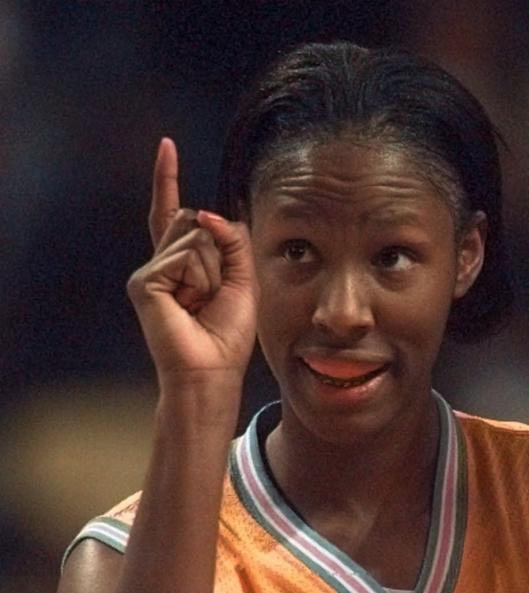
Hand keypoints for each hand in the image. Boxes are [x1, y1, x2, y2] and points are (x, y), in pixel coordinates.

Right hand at [126, 138, 257, 389]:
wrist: (212, 371)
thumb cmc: (227, 334)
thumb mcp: (243, 279)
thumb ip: (232, 239)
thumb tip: (203, 212)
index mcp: (182, 262)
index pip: (174, 213)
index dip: (168, 179)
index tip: (167, 145)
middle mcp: (161, 263)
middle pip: (195, 220)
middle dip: (219, 254)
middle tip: (214, 296)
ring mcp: (151, 271)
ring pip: (194, 237)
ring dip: (212, 271)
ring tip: (201, 304)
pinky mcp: (145, 282)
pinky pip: (186, 256)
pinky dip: (199, 280)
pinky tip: (189, 306)